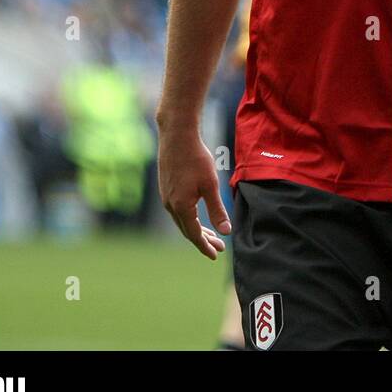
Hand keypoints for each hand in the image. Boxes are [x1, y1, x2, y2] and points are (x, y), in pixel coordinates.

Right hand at [157, 123, 230, 258]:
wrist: (176, 137)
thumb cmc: (196, 159)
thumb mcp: (211, 185)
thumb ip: (217, 210)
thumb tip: (226, 231)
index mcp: (181, 207)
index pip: (194, 234)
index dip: (205, 246)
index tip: (215, 255)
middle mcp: (170, 205)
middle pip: (187, 230)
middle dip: (203, 240)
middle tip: (219, 247)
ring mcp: (166, 197)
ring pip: (182, 220)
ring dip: (196, 229)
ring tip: (211, 235)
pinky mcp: (166, 189)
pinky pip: (178, 211)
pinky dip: (189, 218)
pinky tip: (196, 216)